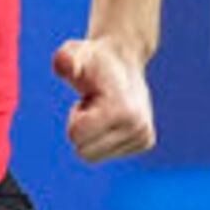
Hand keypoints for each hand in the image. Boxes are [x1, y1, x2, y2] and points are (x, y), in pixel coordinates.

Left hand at [51, 37, 155, 163]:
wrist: (123, 59)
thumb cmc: (92, 59)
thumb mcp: (73, 54)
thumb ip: (64, 60)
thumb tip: (66, 66)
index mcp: (121, 111)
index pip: (75, 137)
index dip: (74, 117)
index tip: (88, 99)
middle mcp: (138, 127)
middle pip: (84, 153)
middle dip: (81, 129)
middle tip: (94, 105)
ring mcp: (144, 136)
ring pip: (94, 156)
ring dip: (92, 133)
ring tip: (103, 109)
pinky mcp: (146, 141)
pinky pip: (107, 154)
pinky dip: (104, 137)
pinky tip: (112, 116)